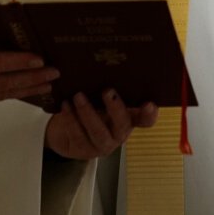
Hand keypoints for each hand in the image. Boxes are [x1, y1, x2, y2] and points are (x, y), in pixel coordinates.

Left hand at [44, 90, 158, 160]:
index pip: (145, 120)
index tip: (149, 103)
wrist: (64, 131)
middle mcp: (118, 134)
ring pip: (98, 132)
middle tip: (107, 90)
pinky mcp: (84, 151)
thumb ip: (109, 88)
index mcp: (128, 119)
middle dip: (115, 108)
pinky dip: (71, 120)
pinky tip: (65, 106)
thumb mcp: (99, 98)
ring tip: (78, 96)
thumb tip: (108, 63)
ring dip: (88, 113)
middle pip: (122, 125)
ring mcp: (102, 145)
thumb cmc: (88, 107)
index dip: (149, 114)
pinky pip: (78, 136)